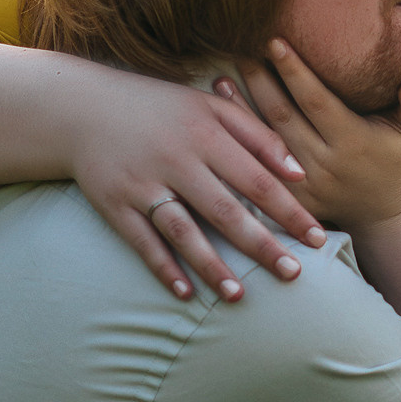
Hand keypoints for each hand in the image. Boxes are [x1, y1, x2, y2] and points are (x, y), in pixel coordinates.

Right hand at [71, 76, 327, 300]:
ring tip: (239, 296)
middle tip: (293, 274)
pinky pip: (142, 242)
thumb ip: (257, 134)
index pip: (257, 180)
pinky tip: (186, 293)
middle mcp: (176, 160)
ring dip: (211, 265)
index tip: (318, 238)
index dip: (289, 211)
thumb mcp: (210, 105)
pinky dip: (163, 267)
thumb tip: (300, 172)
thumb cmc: (159, 107)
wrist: (82, 107)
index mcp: (205, 134)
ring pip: (183, 231)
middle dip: (261, 245)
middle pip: (226, 210)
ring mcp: (143, 184)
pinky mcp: (115, 204)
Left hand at [235, 40, 400, 232]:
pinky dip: (241, 145)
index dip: (293, 71)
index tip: (273, 42)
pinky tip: (224, 124)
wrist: (390, 214)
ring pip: (265, 142)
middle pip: (283, 117)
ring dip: (241, 110)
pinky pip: (260, 169)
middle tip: (240, 49)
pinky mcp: (292, 198)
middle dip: (259, 82)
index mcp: (351, 140)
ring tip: (220, 79)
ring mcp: (305, 183)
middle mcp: (325, 162)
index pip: (316, 100)